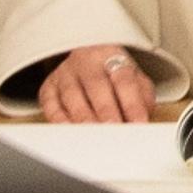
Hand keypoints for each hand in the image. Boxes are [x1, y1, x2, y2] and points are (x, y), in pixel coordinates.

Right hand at [39, 44, 158, 122]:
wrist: (86, 57)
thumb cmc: (112, 74)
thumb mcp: (134, 77)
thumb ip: (143, 95)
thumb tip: (144, 116)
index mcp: (111, 56)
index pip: (123, 78)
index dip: (132, 102)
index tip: (139, 123)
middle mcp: (86, 62)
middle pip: (96, 85)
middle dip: (106, 110)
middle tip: (114, 129)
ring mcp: (65, 74)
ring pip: (72, 95)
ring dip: (84, 117)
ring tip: (95, 136)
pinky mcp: (48, 88)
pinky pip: (50, 104)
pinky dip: (59, 119)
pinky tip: (70, 130)